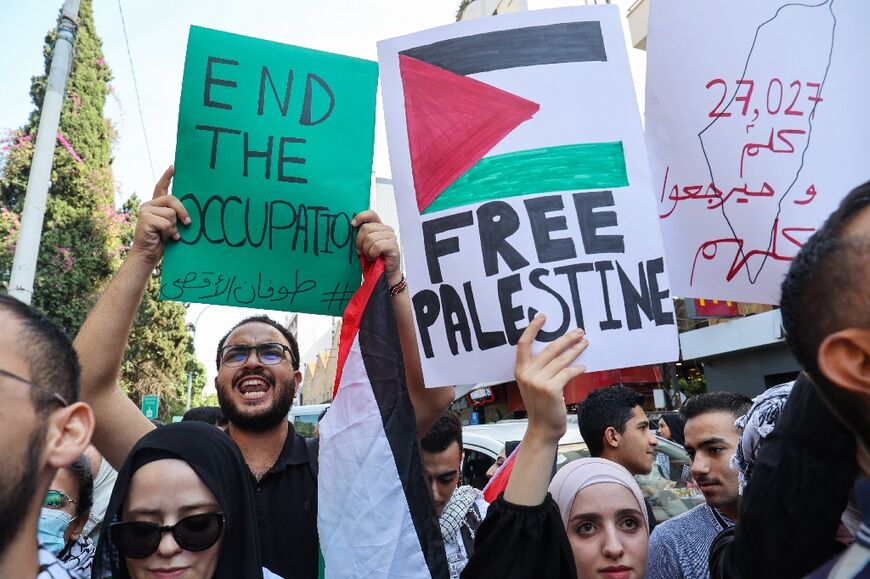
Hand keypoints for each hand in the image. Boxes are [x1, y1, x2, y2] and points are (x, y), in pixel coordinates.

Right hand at [130, 166, 189, 263]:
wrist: (148, 255)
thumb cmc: (162, 241)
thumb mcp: (171, 225)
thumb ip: (175, 214)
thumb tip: (188, 212)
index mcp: (155, 205)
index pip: (161, 187)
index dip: (167, 177)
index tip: (173, 167)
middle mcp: (149, 205)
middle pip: (172, 199)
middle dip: (182, 212)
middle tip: (188, 223)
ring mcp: (145, 211)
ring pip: (171, 213)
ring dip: (173, 227)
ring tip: (168, 235)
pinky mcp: (145, 219)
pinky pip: (166, 222)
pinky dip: (169, 232)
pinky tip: (164, 238)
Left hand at [352, 210, 401, 285]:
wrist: (384, 274)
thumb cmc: (374, 260)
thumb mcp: (364, 245)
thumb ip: (361, 235)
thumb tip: (351, 226)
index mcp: (379, 227)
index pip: (371, 214)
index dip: (361, 217)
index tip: (353, 225)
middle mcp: (386, 230)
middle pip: (366, 228)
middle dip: (359, 241)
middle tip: (361, 251)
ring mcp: (391, 237)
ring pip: (370, 238)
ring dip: (366, 250)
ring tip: (369, 256)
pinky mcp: (393, 246)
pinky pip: (376, 246)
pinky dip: (372, 254)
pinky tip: (374, 257)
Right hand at [515, 315, 587, 442]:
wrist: (543, 428)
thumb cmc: (541, 406)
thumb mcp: (533, 385)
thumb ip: (539, 369)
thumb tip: (559, 350)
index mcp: (520, 370)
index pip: (523, 344)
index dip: (532, 328)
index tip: (543, 317)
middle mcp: (527, 374)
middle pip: (548, 349)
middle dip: (566, 338)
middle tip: (579, 331)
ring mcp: (538, 381)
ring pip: (561, 360)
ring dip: (575, 350)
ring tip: (585, 343)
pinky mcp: (551, 389)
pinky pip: (567, 373)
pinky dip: (577, 369)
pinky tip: (583, 367)